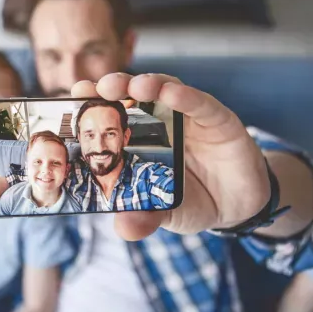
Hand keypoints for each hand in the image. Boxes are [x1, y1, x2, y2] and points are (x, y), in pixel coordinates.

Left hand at [72, 73, 270, 240]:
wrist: (236, 205)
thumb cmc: (191, 199)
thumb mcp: (164, 211)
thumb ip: (144, 216)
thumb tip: (123, 227)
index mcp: (140, 137)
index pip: (113, 113)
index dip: (96, 102)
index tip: (76, 94)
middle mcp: (161, 120)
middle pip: (134, 94)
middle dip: (115, 86)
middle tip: (100, 87)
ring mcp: (189, 116)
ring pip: (166, 89)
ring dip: (148, 84)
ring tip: (133, 86)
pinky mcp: (218, 119)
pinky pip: (201, 104)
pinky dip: (186, 97)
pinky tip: (171, 93)